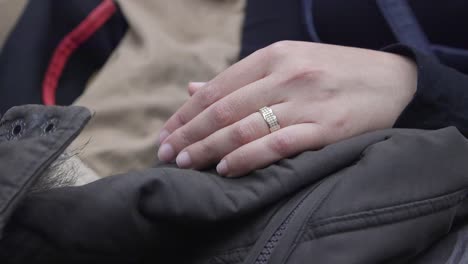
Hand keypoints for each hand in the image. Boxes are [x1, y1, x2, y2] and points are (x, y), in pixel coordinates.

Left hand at [157, 41, 416, 176]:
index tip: (167, 133)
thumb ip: (241, 79)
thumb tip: (194, 89)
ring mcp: (306, 101)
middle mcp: (286, 75)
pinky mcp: (326, 127)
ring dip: (209, 148)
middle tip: (167, 153)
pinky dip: (247, 157)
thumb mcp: (287, 62)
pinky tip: (225, 168)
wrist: (391, 78)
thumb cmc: (333, 71)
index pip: (218, 87)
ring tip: (186, 163)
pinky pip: (277, 144)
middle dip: (190, 133)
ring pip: (244, 127)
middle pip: (224, 108)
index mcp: (274, 56)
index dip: (187, 113)